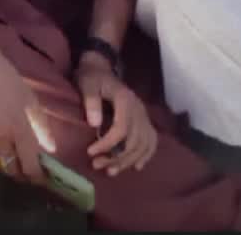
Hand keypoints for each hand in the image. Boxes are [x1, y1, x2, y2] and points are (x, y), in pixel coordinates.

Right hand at [0, 45, 55, 186]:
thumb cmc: (9, 80)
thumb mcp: (31, 101)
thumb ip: (41, 127)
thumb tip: (49, 149)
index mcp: (20, 129)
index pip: (30, 165)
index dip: (36, 176)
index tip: (41, 178)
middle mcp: (1, 138)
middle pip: (11, 169)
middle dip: (20, 172)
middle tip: (26, 169)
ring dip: (4, 164)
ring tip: (10, 158)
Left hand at [76, 53, 157, 176]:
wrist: (101, 68)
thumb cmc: (92, 78)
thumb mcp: (87, 84)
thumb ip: (91, 101)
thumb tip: (95, 124)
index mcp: (125, 100)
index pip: (121, 129)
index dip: (107, 144)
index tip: (90, 152)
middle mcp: (138, 108)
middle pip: (134, 141)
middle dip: (116, 157)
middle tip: (97, 165)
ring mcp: (143, 114)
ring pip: (143, 144)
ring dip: (128, 161)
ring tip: (110, 171)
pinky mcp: (143, 119)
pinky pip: (152, 139)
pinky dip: (147, 154)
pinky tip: (137, 166)